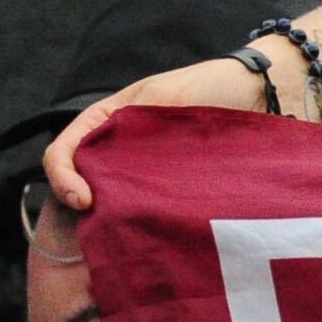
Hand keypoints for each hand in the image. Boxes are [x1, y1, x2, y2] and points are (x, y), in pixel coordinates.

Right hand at [42, 55, 275, 212]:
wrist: (258, 96)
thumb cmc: (208, 88)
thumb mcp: (157, 98)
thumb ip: (127, 126)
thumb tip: (97, 170)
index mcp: (104, 120)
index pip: (63, 151)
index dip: (64, 177)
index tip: (84, 200)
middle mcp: (117, 149)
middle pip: (82, 182)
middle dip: (81, 206)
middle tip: (98, 227)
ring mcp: (142, 170)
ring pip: (111, 201)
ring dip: (110, 217)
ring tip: (122, 234)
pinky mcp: (169, 188)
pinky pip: (145, 208)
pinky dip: (140, 220)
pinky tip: (150, 232)